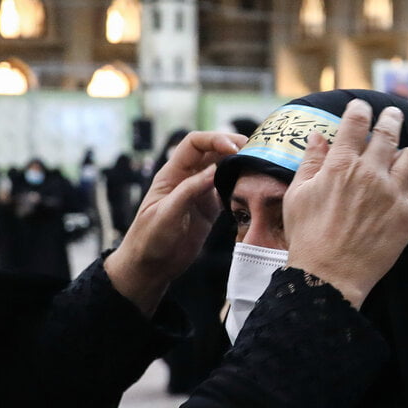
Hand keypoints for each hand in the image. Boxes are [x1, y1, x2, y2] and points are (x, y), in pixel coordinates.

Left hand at [105, 131, 245, 314]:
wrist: (150, 267)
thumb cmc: (149, 239)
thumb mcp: (167, 214)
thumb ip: (189, 191)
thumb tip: (216, 170)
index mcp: (172, 174)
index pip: (194, 144)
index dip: (214, 139)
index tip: (234, 148)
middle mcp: (187, 179)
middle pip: (212, 152)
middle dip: (232, 148)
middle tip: (255, 152)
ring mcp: (199, 194)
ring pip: (222, 170)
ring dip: (239, 166)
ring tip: (258, 167)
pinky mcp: (209, 210)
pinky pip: (228, 192)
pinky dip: (240, 188)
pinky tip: (253, 189)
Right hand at [282, 100, 407, 308]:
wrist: (326, 275)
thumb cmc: (306, 236)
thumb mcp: (297, 195)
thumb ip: (310, 162)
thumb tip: (318, 138)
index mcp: (340, 164)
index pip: (356, 123)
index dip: (360, 110)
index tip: (361, 107)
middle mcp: (370, 173)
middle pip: (389, 132)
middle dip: (391, 119)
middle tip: (392, 116)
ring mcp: (392, 194)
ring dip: (407, 155)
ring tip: (403, 159)